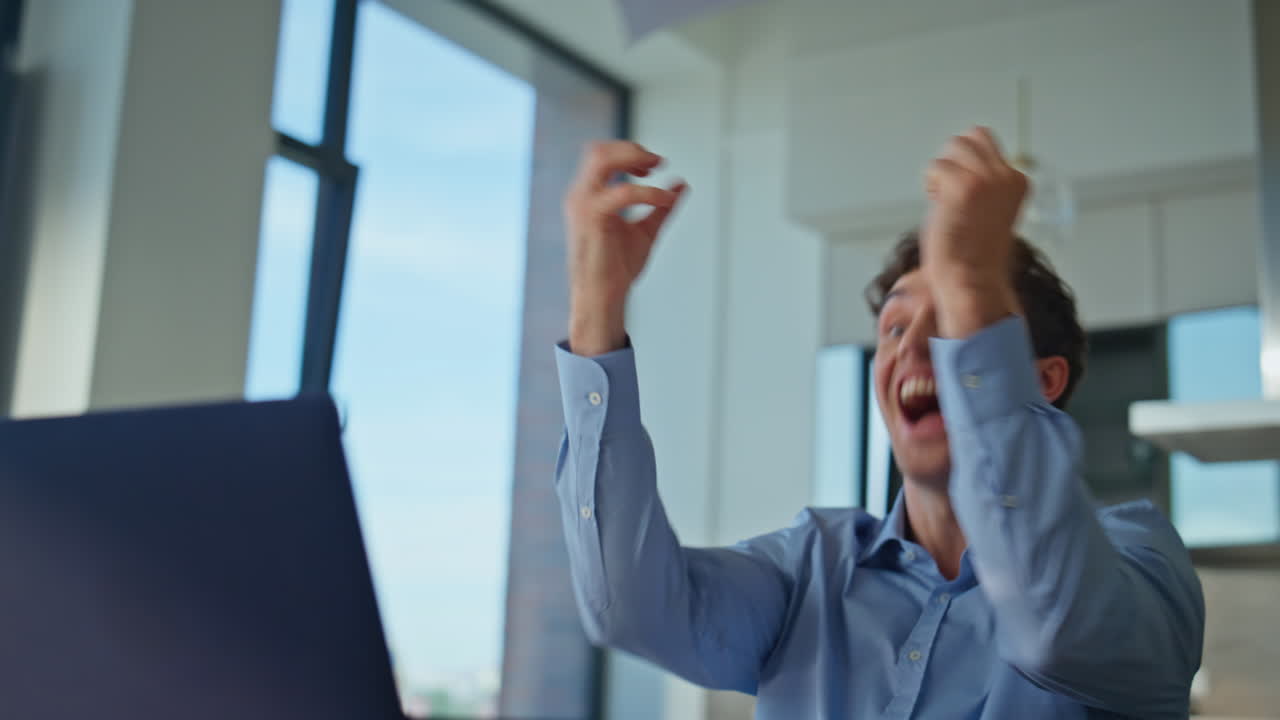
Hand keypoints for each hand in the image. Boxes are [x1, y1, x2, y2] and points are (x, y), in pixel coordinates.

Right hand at [563, 140, 687, 355]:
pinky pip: (622, 192)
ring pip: (602, 159)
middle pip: (599, 150)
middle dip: (631, 149)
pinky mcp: (592, 219)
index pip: (602, 154)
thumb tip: (681, 185)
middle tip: (657, 163)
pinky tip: (664, 201)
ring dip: (632, 159)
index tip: (655, 165)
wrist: (603, 297)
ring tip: (655, 173)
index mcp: (589, 196)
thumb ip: (661, 207)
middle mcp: (581, 196)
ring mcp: (583, 205)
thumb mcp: (646, 230)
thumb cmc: (617, 268)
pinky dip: (647, 193)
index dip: (630, 152)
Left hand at [922, 127, 1026, 335]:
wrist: (971, 279)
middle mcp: (1005, 176)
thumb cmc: (973, 254)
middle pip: (972, 136)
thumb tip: (960, 161)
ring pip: (953, 146)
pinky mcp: (964, 186)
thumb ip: (984, 183)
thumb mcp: (990, 209)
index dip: (967, 168)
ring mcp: (986, 179)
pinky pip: (935, 167)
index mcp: (1017, 181)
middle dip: (954, 158)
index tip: (966, 199)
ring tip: (945, 201)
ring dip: (941, 172)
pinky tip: (939, 207)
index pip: (988, 146)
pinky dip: (930, 185)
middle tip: (951, 192)